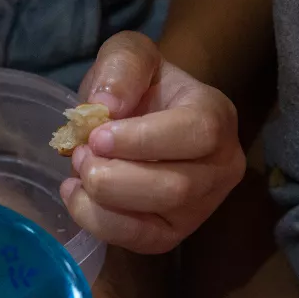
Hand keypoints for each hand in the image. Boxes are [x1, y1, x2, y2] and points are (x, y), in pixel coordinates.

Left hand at [60, 31, 245, 253]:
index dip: (141, 140)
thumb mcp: (129, 55)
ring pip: (155, 223)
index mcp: (217, 116)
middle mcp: (222, 166)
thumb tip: (106, 106)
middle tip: (81, 155)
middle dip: (113, 176)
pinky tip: (76, 195)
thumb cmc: (140, 86)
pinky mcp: (173, 234)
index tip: (96, 136)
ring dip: (102, 200)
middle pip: (174, 188)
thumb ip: (121, 66)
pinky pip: (139, 242)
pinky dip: (98, 222)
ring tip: (78, 172)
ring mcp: (201, 207)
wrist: (139, 116)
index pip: (196, 134)